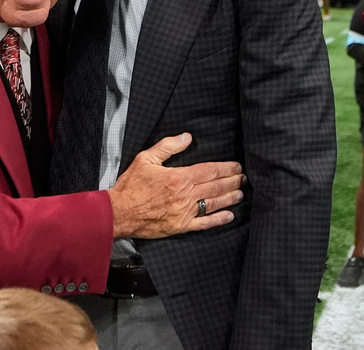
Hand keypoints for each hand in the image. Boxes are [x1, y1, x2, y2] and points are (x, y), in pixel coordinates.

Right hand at [108, 133, 244, 239]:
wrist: (120, 213)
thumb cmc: (131, 186)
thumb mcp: (145, 159)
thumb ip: (168, 146)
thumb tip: (187, 138)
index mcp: (179, 177)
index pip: (209, 171)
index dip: (226, 168)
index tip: (236, 166)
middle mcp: (185, 195)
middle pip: (215, 186)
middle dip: (232, 181)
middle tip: (244, 178)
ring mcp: (185, 212)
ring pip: (214, 204)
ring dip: (230, 198)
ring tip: (240, 193)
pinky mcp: (181, 226)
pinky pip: (204, 224)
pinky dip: (218, 220)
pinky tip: (229, 216)